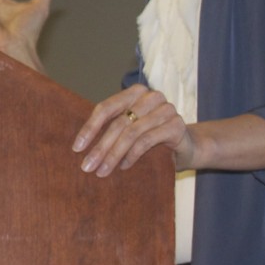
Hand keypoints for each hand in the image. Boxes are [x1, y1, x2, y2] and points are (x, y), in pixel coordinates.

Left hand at [71, 84, 192, 175]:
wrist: (187, 146)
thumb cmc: (152, 137)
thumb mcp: (129, 129)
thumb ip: (111, 129)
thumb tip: (80, 147)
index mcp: (134, 93)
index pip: (106, 108)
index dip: (89, 128)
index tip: (76, 148)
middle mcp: (150, 96)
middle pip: (118, 123)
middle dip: (100, 147)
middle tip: (87, 166)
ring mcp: (165, 109)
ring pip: (131, 133)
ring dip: (113, 155)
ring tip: (102, 171)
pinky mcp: (176, 125)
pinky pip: (147, 141)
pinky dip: (132, 155)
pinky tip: (124, 167)